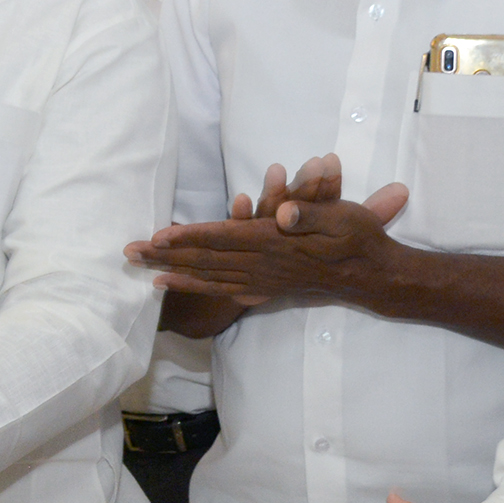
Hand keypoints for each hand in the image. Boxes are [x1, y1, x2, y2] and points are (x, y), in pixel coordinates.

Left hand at [129, 154, 417, 314]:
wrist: (375, 275)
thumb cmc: (359, 238)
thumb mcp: (342, 218)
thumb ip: (310, 214)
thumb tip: (285, 212)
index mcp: (274, 243)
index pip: (222, 238)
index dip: (188, 237)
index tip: (156, 236)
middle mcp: (262, 265)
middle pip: (206, 261)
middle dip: (166, 257)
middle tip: (129, 254)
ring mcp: (264, 280)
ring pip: (209, 278)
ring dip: (174, 274)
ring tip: (142, 272)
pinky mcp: (268, 288)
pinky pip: (223, 290)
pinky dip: (198, 287)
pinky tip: (179, 287)